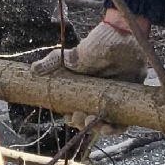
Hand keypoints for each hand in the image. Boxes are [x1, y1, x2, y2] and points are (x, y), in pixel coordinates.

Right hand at [30, 13, 149, 130]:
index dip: (72, 117)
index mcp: (86, 88)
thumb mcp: (73, 56)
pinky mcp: (130, 97)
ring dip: (98, 129)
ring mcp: (115, 97)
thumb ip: (53, 62)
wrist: (122, 35)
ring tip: (91, 122)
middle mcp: (100, 95)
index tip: (67, 115)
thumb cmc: (98, 43)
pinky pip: (124, 119)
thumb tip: (33, 70)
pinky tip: (108, 126)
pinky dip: (116, 127)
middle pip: (90, 119)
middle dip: (82, 123)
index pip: (77, 110)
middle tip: (78, 116)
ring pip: (106, 123)